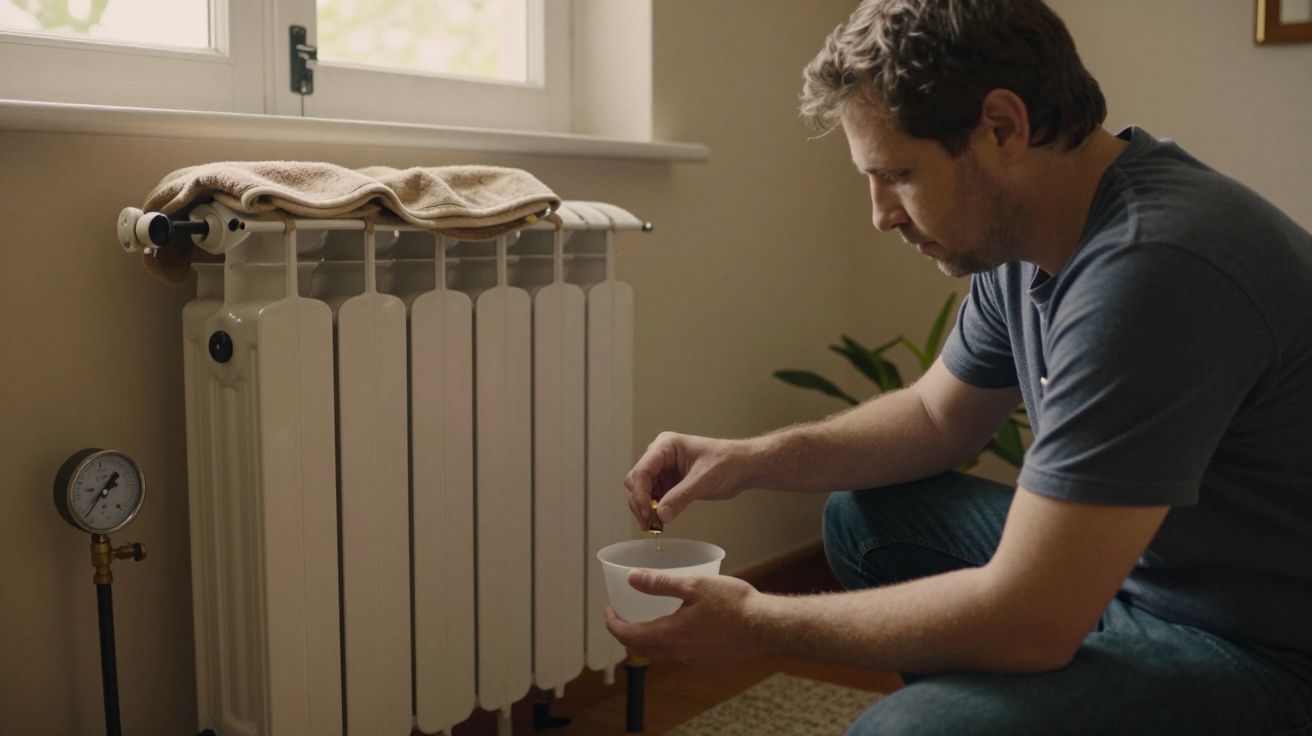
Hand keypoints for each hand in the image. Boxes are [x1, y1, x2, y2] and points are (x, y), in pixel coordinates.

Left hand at [603, 570, 768, 664]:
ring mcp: (692, 658)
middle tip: (620, 613)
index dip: (612, 624)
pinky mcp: (705, 658)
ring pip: (658, 652)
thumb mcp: (694, 585)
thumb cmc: (733, 603)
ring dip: (644, 638)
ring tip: (644, 617)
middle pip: (640, 648)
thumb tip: (631, 578)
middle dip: (625, 632)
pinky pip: (675, 653)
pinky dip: (664, 641)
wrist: (765, 626)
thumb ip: (660, 583)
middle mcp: (678, 652)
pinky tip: (673, 625)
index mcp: (671, 635)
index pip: (629, 636)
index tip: (608, 610)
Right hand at [624, 432, 753, 525]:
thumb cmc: (727, 463)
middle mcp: (660, 455)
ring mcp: (664, 469)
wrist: (743, 467)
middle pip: (637, 481)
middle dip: (640, 502)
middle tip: (649, 523)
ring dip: (646, 508)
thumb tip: (660, 515)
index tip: (647, 514)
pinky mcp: (670, 482)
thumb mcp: (703, 480)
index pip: (642, 470)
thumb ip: (680, 497)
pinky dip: (655, 510)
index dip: (640, 494)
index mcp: (666, 446)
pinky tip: (660, 521)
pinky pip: (654, 497)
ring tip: (655, 526)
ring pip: (643, 491)